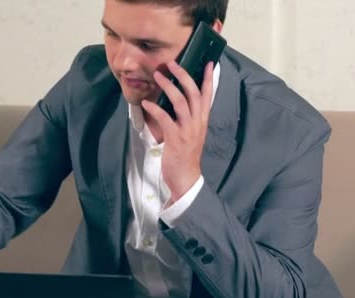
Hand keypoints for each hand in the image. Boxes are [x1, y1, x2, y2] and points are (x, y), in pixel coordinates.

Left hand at [141, 60, 213, 201]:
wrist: (186, 178)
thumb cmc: (186, 156)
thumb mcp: (191, 134)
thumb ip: (187, 119)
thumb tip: (176, 103)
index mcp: (202, 121)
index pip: (207, 96)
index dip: (208, 79)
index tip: (208, 63)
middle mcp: (197, 123)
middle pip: (194, 94)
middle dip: (183, 76)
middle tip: (172, 64)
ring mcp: (187, 131)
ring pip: (181, 103)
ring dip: (169, 87)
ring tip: (158, 76)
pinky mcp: (175, 139)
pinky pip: (165, 119)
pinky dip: (155, 109)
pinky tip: (146, 103)